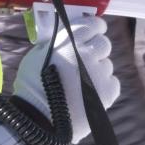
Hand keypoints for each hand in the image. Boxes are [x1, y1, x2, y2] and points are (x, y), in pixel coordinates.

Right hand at [13, 16, 119, 143]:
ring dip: (97, 71)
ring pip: (106, 65)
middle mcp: (86, 55)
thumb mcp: (38, 54)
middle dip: (96, 49)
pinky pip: (112, 83)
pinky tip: (89, 93)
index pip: (92, 25)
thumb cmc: (33, 86)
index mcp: (69, 42)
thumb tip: (71, 35)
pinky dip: (104, 87)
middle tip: (87, 59)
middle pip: (103, 44)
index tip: (97, 29)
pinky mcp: (107, 93)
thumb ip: (58, 42)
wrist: (37, 119)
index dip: (96, 26)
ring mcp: (98, 74)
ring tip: (80, 84)